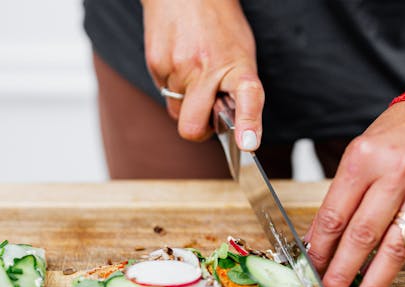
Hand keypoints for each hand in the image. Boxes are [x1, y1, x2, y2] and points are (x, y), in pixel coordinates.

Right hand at [141, 0, 263, 149]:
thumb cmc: (219, 25)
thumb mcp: (242, 55)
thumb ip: (238, 91)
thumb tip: (235, 128)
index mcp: (237, 66)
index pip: (248, 97)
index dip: (248, 123)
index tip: (248, 143)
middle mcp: (207, 69)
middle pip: (192, 127)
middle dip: (198, 129)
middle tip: (207, 112)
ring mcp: (178, 68)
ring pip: (177, 112)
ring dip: (186, 102)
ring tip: (195, 73)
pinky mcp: (156, 64)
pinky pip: (163, 93)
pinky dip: (172, 86)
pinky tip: (180, 63)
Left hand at [306, 99, 404, 286]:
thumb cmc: (399, 134)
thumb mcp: (361, 155)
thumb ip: (343, 198)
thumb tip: (320, 242)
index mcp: (365, 158)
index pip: (335, 215)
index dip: (320, 250)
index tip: (309, 272)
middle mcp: (395, 174)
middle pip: (361, 235)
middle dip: (341, 273)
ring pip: (393, 248)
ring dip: (372, 283)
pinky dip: (395, 265)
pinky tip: (381, 281)